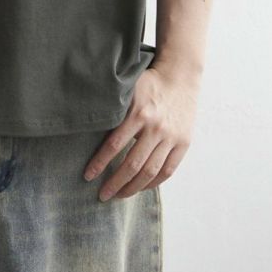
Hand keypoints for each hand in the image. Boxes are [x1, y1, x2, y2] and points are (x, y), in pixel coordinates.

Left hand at [84, 65, 197, 200]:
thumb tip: (88, 126)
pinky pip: (167, 170)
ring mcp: (171, 137)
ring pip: (150, 171)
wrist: (181, 76)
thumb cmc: (149, 83)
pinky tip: (140, 188)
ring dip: (132, 188)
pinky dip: (153, 183)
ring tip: (119, 195)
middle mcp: (156, 127)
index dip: (99, 163)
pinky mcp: (183, 143)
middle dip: (115, 183)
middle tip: (102, 195)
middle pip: (132, 164)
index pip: (114, 145)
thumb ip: (113, 109)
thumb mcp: (128, 89)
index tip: (88, 176)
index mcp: (139, 113)